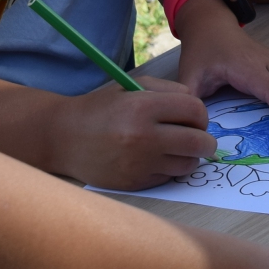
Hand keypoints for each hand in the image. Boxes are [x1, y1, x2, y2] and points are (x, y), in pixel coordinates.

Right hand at [46, 75, 214, 190]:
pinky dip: (169, 168)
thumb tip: (198, 109)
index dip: (201, 114)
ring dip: (189, 156)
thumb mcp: (133, 86)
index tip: (196, 118)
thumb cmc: (102, 107)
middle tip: (200, 138)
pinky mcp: (134, 183)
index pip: (195, 110)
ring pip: (188, 164)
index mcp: (143, 106)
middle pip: (199, 142)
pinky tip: (156, 158)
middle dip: (205, 140)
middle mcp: (143, 136)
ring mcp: (139, 163)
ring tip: (177, 148)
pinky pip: (168, 177)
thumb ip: (169, 91)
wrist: (63, 137)